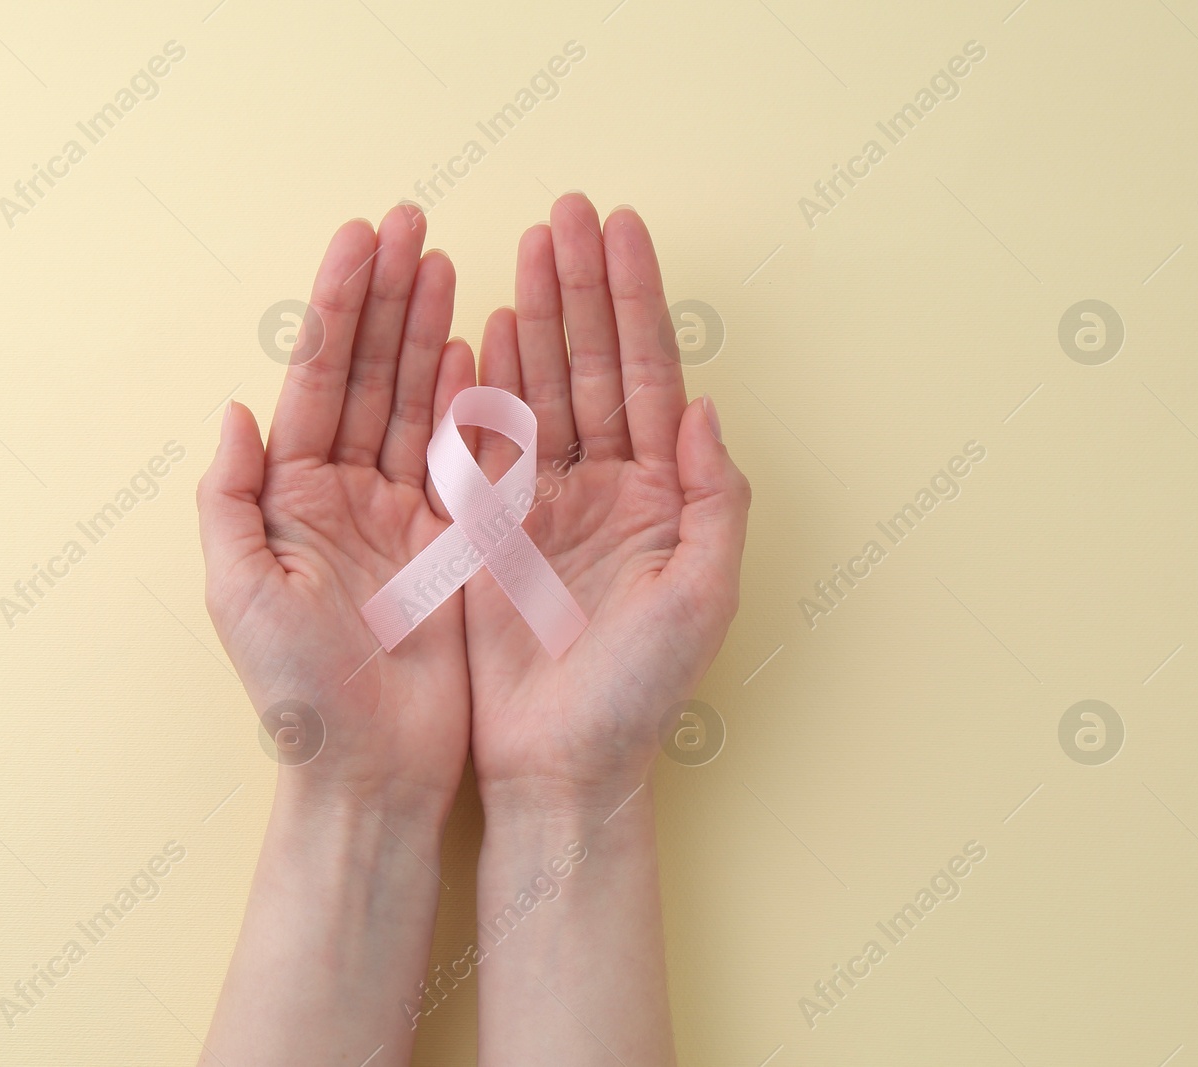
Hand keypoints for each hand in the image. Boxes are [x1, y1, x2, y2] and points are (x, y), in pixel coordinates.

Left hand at [197, 204, 474, 812]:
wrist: (373, 773)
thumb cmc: (297, 695)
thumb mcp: (239, 594)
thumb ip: (230, 497)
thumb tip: (235, 406)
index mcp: (290, 497)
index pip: (318, 380)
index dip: (340, 307)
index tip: (363, 239)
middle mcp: (343, 494)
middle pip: (369, 374)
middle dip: (388, 297)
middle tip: (413, 223)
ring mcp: (401, 514)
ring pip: (416, 402)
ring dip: (430, 330)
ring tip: (446, 261)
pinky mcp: (452, 544)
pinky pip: (462, 457)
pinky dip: (470, 400)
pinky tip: (478, 345)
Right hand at [465, 194, 750, 812]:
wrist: (558, 767)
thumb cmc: (639, 695)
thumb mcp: (702, 597)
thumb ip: (714, 499)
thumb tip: (703, 407)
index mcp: (659, 495)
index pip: (645, 375)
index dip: (634, 300)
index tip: (621, 228)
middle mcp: (604, 486)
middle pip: (589, 364)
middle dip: (581, 285)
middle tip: (566, 210)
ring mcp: (543, 503)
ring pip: (538, 388)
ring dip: (534, 315)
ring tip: (526, 245)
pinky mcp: (489, 529)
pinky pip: (484, 442)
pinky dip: (484, 384)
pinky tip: (484, 328)